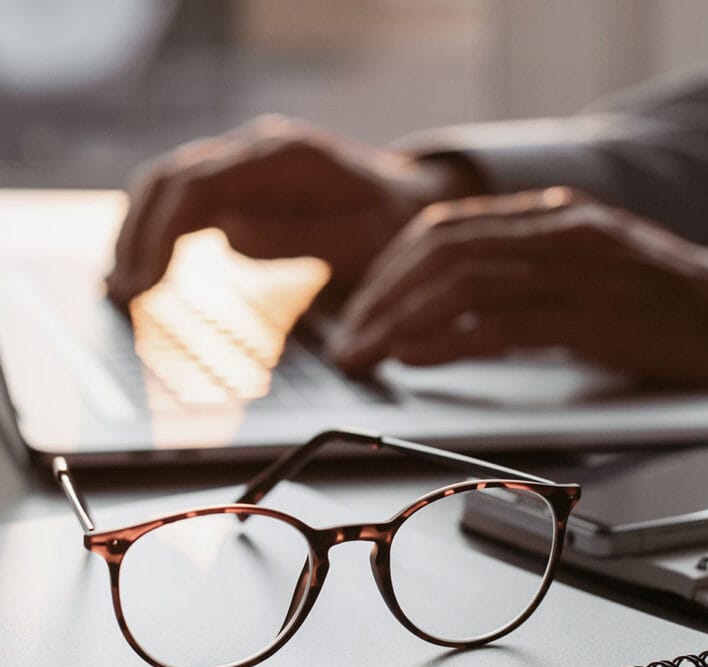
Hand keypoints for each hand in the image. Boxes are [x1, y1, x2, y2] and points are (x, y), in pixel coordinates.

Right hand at [107, 116, 477, 304]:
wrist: (407, 205)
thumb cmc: (392, 228)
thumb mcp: (362, 241)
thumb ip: (300, 238)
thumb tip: (229, 237)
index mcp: (285, 157)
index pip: (199, 184)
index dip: (162, 234)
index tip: (144, 284)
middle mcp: (257, 151)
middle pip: (171, 179)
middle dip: (138, 236)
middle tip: (121, 295)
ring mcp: (246, 165)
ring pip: (170, 187)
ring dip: (139, 234)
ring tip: (122, 288)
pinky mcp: (242, 186)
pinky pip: (188, 204)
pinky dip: (160, 234)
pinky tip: (146, 269)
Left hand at [329, 187, 707, 401]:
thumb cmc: (655, 307)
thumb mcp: (577, 273)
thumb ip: (515, 279)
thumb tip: (440, 312)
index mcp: (548, 216)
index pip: (444, 230)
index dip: (390, 270)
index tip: (360, 308)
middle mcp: (556, 230)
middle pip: (440, 252)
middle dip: (381, 298)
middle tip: (347, 339)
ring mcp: (575, 267)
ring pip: (462, 283)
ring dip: (400, 322)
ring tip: (365, 354)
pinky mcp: (593, 313)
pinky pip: (502, 322)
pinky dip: (448, 339)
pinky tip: (415, 355)